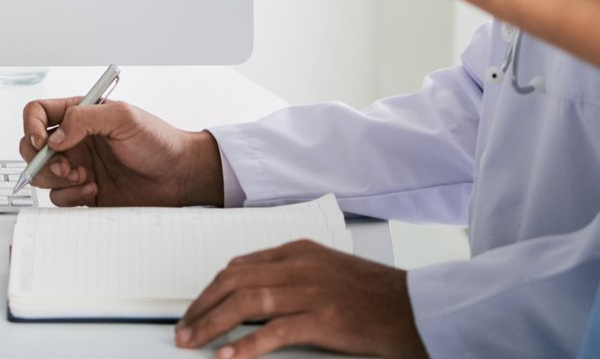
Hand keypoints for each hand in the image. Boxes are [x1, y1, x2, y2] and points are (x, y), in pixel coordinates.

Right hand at [18, 98, 223, 207]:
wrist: (178, 177)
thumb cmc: (157, 141)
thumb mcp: (123, 117)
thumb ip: (84, 119)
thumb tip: (54, 138)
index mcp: (79, 114)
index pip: (38, 113)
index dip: (31, 126)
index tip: (42, 141)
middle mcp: (74, 140)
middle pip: (31, 147)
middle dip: (40, 159)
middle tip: (65, 165)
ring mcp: (77, 167)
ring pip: (42, 175)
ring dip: (56, 179)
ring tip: (84, 178)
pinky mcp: (83, 192)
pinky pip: (59, 197)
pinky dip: (71, 196)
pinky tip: (94, 189)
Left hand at [173, 240, 422, 358]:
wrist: (415, 307)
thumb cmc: (376, 294)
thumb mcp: (328, 269)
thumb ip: (292, 272)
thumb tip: (250, 285)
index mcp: (300, 251)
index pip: (240, 265)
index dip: (212, 287)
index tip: (196, 306)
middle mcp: (299, 266)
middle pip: (234, 281)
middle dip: (202, 304)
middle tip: (184, 326)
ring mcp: (310, 292)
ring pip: (245, 302)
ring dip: (212, 323)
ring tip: (193, 340)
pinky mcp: (322, 320)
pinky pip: (273, 331)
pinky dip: (245, 344)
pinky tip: (227, 355)